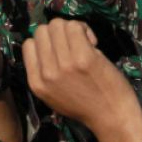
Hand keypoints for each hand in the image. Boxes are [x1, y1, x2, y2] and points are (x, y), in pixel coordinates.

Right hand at [23, 19, 137, 129]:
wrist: (112, 117)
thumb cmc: (86, 106)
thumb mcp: (53, 95)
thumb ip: (45, 72)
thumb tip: (48, 42)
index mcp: (36, 83)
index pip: (29, 45)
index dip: (45, 42)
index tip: (60, 51)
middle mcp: (47, 73)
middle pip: (42, 31)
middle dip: (58, 32)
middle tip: (74, 45)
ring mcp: (64, 64)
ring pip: (57, 24)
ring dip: (72, 28)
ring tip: (85, 42)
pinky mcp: (83, 57)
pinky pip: (75, 26)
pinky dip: (84, 29)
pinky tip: (93, 43)